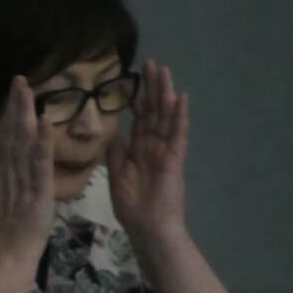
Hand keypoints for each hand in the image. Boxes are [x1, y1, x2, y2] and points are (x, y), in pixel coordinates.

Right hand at [0, 76, 54, 265]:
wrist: (6, 254)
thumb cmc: (2, 231)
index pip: (2, 136)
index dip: (7, 113)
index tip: (13, 92)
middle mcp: (5, 170)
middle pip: (10, 132)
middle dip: (15, 105)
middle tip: (20, 79)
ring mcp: (20, 179)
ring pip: (22, 141)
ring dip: (25, 114)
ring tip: (29, 91)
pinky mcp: (36, 189)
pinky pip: (40, 162)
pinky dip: (42, 142)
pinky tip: (46, 122)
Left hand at [108, 58, 188, 243]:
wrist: (148, 228)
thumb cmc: (132, 206)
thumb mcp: (116, 174)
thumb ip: (116, 151)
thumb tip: (111, 131)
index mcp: (139, 149)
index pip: (139, 117)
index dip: (137, 97)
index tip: (134, 76)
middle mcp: (153, 145)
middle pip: (153, 110)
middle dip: (151, 87)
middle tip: (150, 63)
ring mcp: (166, 150)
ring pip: (166, 116)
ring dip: (165, 94)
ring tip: (165, 71)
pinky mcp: (175, 159)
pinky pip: (178, 134)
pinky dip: (180, 116)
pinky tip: (181, 98)